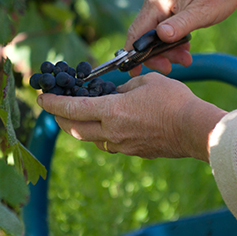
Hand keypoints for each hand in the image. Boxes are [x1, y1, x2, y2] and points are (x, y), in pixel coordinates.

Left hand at [37, 73, 225, 161]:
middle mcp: (111, 131)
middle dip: (60, 119)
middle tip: (54, 110)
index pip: (72, 109)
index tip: (41, 98)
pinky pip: (108, 145)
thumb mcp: (145, 83)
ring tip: (76, 118)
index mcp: (111, 111)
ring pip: (90, 139)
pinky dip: (99, 135)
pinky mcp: (132, 152)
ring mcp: (121, 145)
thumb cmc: (173, 101)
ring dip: (79, 129)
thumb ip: (123, 89)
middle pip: (75, 129)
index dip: (52, 104)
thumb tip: (114, 94)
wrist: (196, 129)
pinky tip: (104, 127)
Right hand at [126, 0, 236, 74]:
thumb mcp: (202, 13)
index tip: (135, 72)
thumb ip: (179, 26)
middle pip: (144, 33)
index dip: (133, 54)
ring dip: (167, 48)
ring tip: (185, 58)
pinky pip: (162, 23)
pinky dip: (171, 38)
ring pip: (154, 30)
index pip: (136, 32)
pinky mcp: (168, 0)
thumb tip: (159, 36)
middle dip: (157, 53)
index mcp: (157, 0)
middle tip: (172, 67)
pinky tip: (184, 45)